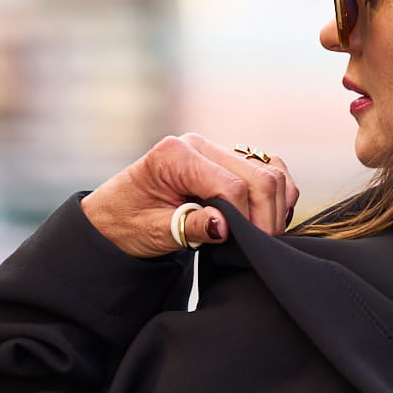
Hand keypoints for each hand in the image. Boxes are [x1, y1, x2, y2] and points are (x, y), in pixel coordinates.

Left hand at [80, 134, 298, 255]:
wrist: (114, 216)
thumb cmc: (127, 223)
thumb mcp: (152, 231)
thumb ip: (188, 226)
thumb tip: (224, 226)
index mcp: (176, 155)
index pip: (231, 186)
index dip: (246, 221)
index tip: (246, 247)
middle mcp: (200, 145)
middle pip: (258, 176)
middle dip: (267, 216)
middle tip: (261, 247)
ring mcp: (216, 151)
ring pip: (270, 171)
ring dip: (275, 205)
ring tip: (261, 235)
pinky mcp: (228, 161)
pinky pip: (268, 170)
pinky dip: (277, 194)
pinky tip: (266, 218)